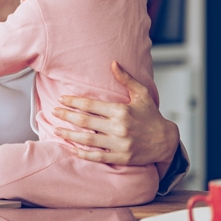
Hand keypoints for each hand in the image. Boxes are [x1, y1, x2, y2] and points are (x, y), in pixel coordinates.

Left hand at [52, 61, 179, 166]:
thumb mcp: (141, 94)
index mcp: (121, 111)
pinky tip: (71, 149)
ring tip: (56, 130)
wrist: (167, 141)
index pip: (90, 105)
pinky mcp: (121, 158)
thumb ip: (126, 79)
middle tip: (54, 112)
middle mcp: (119, 128)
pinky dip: (83, 154)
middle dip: (66, 116)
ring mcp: (120, 144)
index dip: (73, 102)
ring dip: (69, 135)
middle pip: (85, 122)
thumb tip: (113, 63)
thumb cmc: (152, 115)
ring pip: (88, 140)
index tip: (61, 99)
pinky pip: (98, 156)